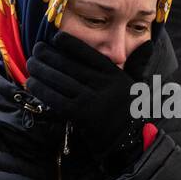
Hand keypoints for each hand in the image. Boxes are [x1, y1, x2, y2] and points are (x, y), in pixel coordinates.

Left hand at [26, 34, 154, 162]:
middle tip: (36, 48)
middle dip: (50, 55)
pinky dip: (42, 90)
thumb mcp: (137, 85)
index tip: (56, 38)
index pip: (89, 54)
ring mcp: (92, 100)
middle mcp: (104, 85)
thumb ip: (138, 63)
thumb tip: (149, 43)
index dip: (70, 44)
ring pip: (61, 81)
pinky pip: (57, 99)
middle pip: (71, 65)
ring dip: (42, 71)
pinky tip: (32, 83)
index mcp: (115, 75)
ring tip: (31, 64)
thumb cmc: (130, 111)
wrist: (130, 141)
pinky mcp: (81, 116)